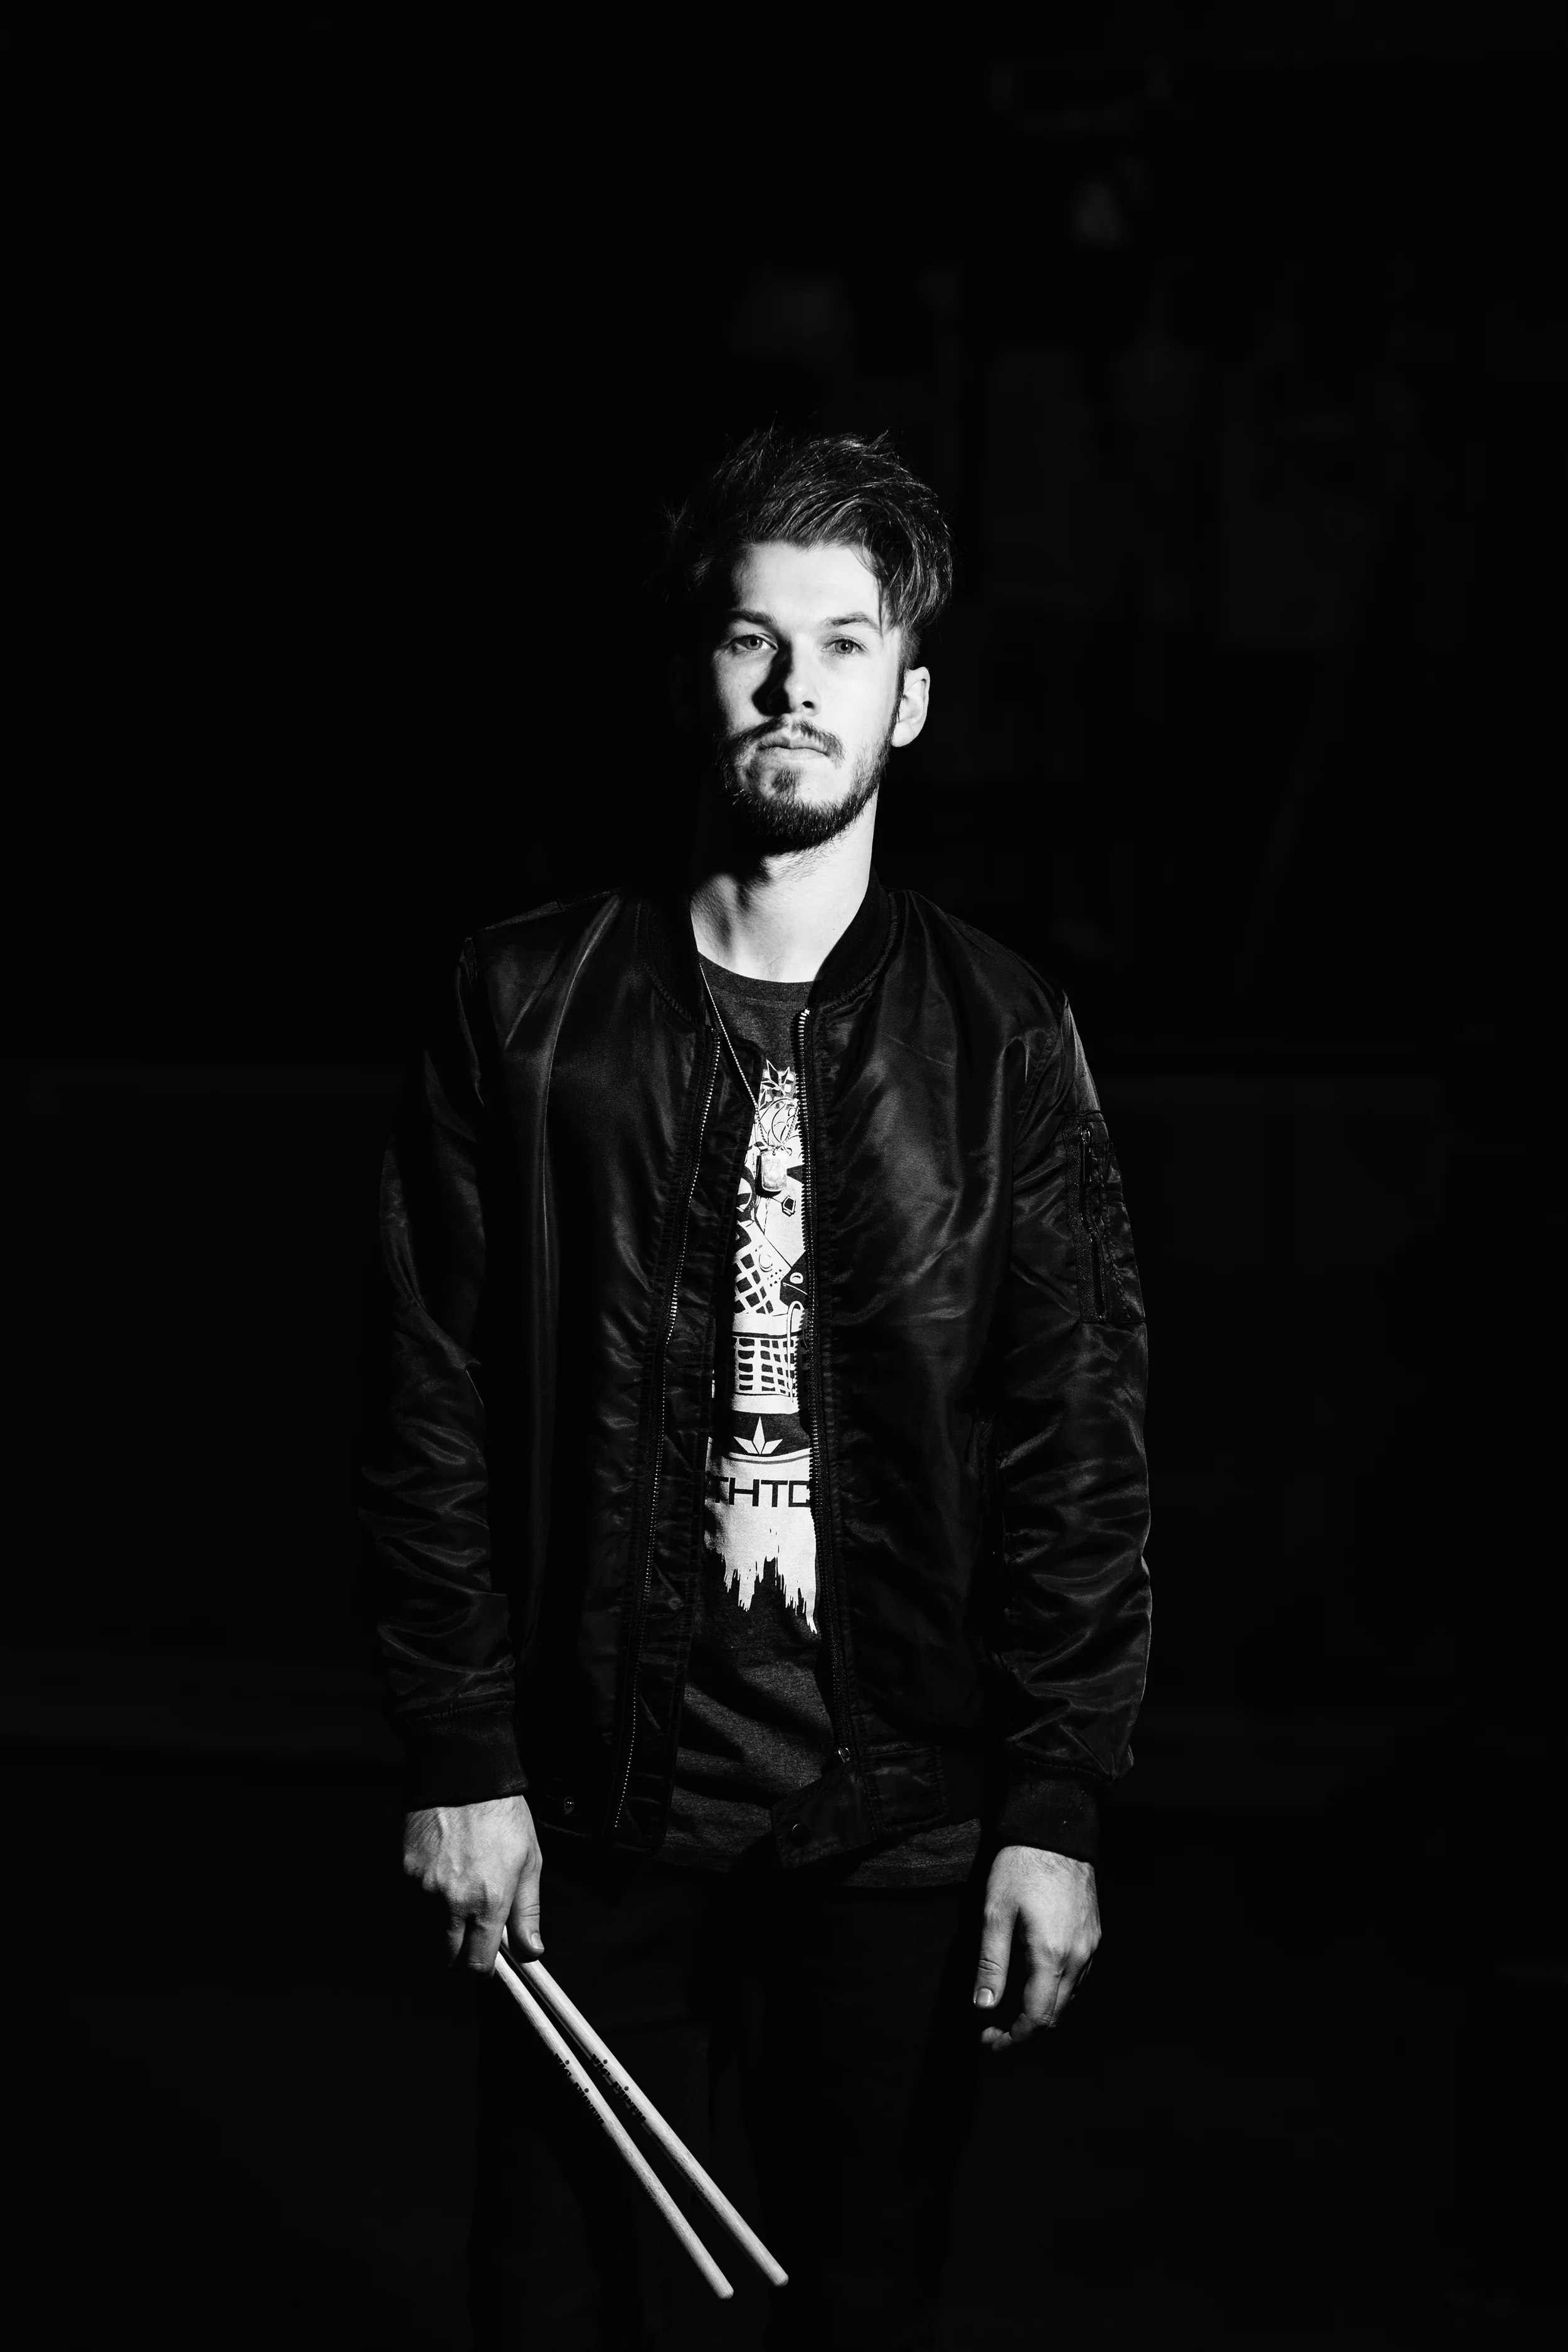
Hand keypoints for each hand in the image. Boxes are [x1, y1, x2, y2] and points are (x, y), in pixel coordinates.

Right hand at [402, 1793, 543, 1975]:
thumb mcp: (529, 1861)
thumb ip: (527, 1912)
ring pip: (430, 1928)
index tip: (486, 1957)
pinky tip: (445, 1865)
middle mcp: (453, 1901)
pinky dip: (429, 1893)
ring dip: (445, 1919)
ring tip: (462, 1883)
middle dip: (461, 1951)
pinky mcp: (407, 1873)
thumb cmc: (502, 1816)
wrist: (464, 1776)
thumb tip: (531, 1952)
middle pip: (449, 1956)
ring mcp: (425, 1889)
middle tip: (473, 1928)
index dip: (483, 1966)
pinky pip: (417, 1899)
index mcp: (489, 1901)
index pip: (478, 1964)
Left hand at [971, 1845, 1098, 2051]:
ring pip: (1069, 1998)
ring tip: (1009, 2006)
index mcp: (1052, 1955)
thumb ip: (991, 1964)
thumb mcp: (995, 1913)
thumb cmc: (1020, 1868)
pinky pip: (1079, 1977)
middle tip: (991, 2029)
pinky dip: (1057, 1989)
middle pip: (1055, 2014)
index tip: (986, 2041)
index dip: (1011, 2037)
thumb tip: (982, 2008)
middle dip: (1024, 2029)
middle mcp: (1079, 1958)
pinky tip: (1035, 1978)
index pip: (1036, 2017)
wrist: (1056, 1831)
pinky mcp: (1095, 1936)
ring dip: (1041, 2010)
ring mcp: (1091, 1947)